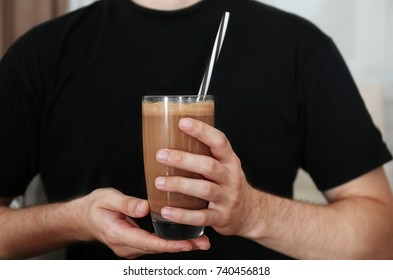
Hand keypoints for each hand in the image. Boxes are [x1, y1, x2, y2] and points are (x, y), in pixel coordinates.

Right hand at [72, 188, 209, 258]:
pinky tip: (184, 238)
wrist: (82, 218)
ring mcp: (130, 248)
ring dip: (179, 246)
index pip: (148, 243)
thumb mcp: (107, 198)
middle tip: (203, 243)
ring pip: (158, 249)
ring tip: (201, 242)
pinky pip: (154, 245)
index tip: (187, 244)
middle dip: (181, 247)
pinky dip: (170, 242)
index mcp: (119, 235)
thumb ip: (126, 204)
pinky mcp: (134, 245)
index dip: (169, 245)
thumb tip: (145, 209)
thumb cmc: (94, 206)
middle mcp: (126, 246)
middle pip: (158, 249)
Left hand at [154, 118, 262, 237]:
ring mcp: (227, 198)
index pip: (219, 141)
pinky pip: (201, 216)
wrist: (250, 212)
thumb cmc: (228, 183)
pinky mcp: (221, 217)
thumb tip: (172, 134)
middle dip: (183, 159)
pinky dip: (182, 214)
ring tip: (159, 182)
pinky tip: (166, 210)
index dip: (202, 131)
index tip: (182, 122)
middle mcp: (231, 178)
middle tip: (161, 155)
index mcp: (230, 160)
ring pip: (205, 189)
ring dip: (180, 185)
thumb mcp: (225, 165)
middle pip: (209, 166)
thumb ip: (206, 153)